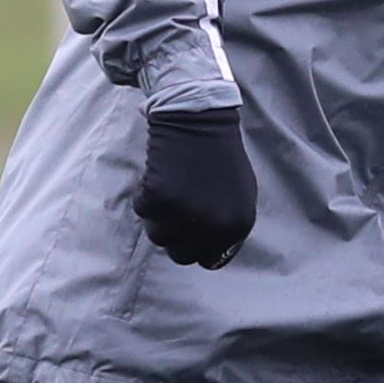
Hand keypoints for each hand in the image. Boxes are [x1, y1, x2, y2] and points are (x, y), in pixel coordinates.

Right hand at [135, 106, 256, 266]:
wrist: (201, 122)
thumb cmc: (221, 158)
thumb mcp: (241, 197)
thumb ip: (228, 226)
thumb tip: (212, 253)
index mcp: (237, 226)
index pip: (210, 260)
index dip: (197, 246)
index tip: (191, 231)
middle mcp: (213, 225)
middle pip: (181, 255)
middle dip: (175, 236)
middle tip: (176, 212)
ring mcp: (186, 213)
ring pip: (158, 236)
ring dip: (159, 218)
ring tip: (171, 192)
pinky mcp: (159, 197)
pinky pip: (142, 211)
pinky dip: (146, 196)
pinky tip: (160, 178)